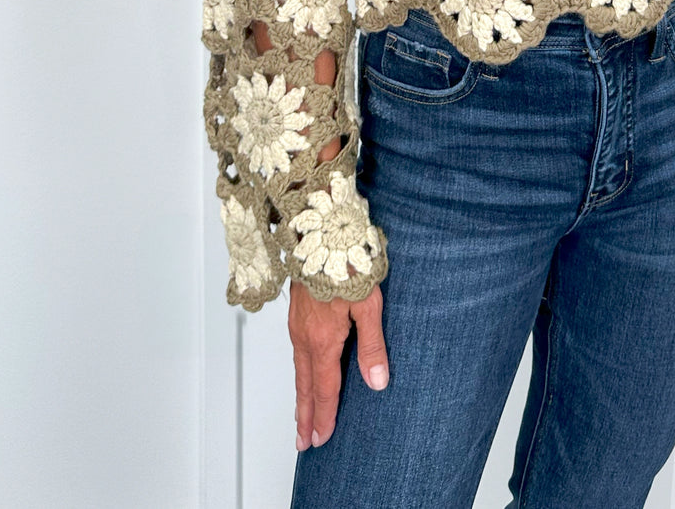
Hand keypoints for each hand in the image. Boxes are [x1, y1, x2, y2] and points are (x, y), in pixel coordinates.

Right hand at [289, 278, 388, 449]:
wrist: (320, 233)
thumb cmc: (346, 264)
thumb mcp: (368, 305)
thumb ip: (373, 345)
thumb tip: (377, 382)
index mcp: (323, 341)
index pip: (325, 389)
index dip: (324, 417)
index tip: (321, 439)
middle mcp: (305, 337)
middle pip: (305, 386)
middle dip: (305, 416)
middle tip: (303, 442)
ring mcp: (297, 324)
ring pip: (299, 369)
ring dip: (301, 396)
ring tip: (302, 416)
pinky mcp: (297, 312)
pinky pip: (297, 351)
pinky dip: (300, 372)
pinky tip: (305, 372)